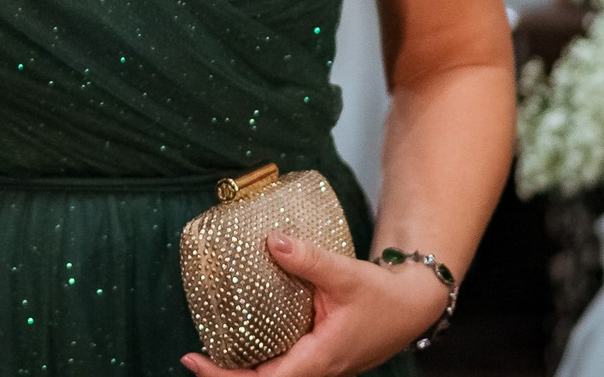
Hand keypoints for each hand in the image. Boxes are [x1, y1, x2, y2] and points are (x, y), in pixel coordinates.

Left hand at [179, 235, 448, 376]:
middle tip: (192, 355)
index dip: (228, 376)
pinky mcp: (317, 354)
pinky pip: (282, 362)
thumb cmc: (384, 297)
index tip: (195, 358)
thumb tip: (272, 240)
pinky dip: (258, 356)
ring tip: (208, 349)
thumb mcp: (347, 274)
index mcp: (321, 358)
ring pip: (273, 375)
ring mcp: (316, 364)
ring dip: (241, 368)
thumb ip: (310, 259)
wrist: (412, 307)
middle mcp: (317, 368)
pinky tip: (241, 337)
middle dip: (226, 375)